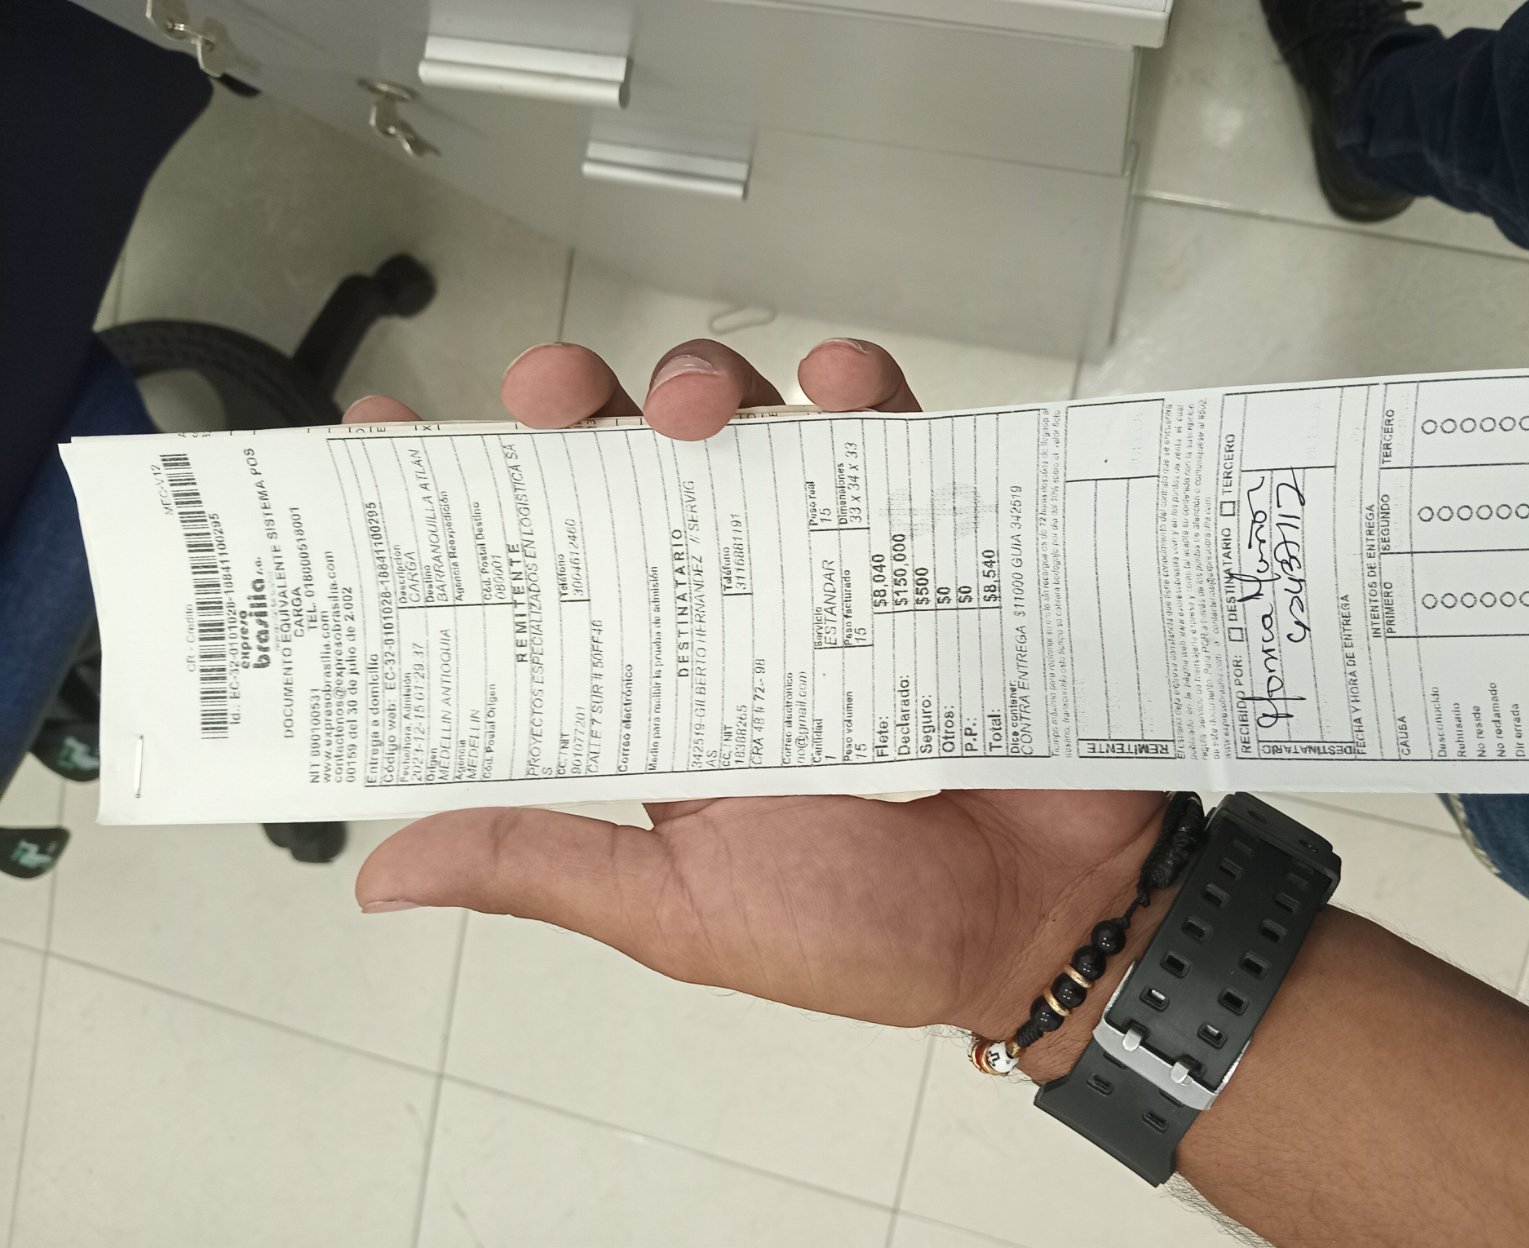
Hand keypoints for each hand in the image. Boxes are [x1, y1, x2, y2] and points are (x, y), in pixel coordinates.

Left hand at [346, 337, 1165, 1076]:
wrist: (1050, 924)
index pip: (534, 581)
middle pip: (628, 472)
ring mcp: (828, 571)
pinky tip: (839, 389)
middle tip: (551, 399)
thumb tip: (390, 872)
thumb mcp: (684, 910)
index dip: (460, 505)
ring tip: (697, 410)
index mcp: (654, 696)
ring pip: (746, 430)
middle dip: (575, 406)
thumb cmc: (870, 932)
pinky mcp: (928, 544)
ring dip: (706, 385)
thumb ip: (548, 865)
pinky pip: (890, 436)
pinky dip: (861, 391)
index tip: (383, 436)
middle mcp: (727, 616)